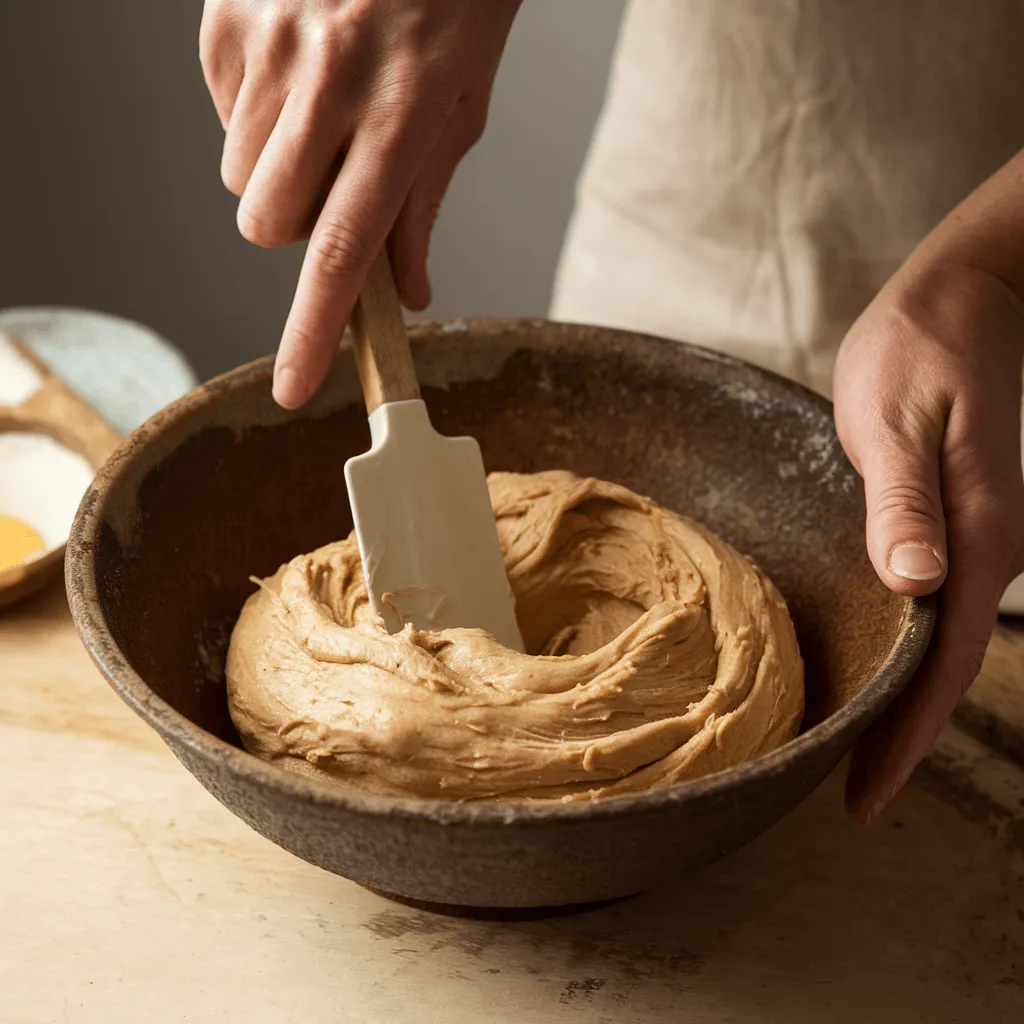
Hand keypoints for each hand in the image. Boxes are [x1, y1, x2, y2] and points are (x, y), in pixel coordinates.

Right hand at [200, 0, 520, 406]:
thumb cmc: (455, 0)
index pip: (342, 252)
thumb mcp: (462, 105)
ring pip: (240, 175)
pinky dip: (256, 114)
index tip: (293, 387)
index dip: (314, 331)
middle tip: (333, 185)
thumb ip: (423, 202)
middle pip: (265, 223)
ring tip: (323, 111)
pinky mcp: (229, 15)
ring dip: (278, 169)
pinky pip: (222, 112)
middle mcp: (330, 81)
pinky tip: (297, 71)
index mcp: (403, 115)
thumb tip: (402, 290)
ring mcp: (271, 42)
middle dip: (292, 230)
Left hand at [834, 156, 1023, 823]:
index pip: (942, 659)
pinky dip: (900, 646)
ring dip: (898, 696)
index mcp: (977, 535)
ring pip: (937, 640)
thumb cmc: (918, 350)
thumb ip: (904, 503)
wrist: (961, 302)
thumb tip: (916, 585)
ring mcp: (978, 540)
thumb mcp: (896, 419)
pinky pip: (931, 605)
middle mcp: (987, 550)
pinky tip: (865, 662)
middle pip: (942, 666)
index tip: (865, 794)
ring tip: (845, 746)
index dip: (906, 734)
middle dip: (899, 733)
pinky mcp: (956, 524)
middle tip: (846, 793)